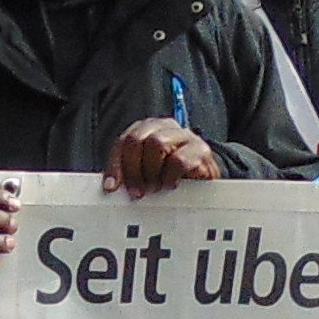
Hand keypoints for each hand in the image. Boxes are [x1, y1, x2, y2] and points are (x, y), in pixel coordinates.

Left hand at [104, 119, 220, 197]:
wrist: (206, 182)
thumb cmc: (173, 175)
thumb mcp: (148, 172)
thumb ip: (130, 173)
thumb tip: (111, 186)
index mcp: (148, 128)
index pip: (124, 140)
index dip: (115, 165)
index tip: (111, 187)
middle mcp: (165, 127)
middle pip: (137, 138)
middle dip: (132, 168)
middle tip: (136, 190)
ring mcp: (184, 136)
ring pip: (157, 143)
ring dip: (151, 170)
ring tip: (155, 187)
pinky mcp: (200, 150)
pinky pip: (179, 160)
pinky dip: (170, 176)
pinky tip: (171, 185)